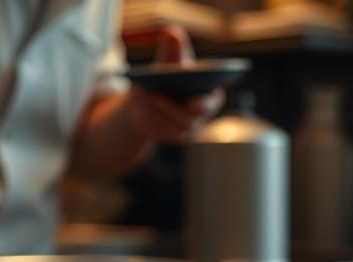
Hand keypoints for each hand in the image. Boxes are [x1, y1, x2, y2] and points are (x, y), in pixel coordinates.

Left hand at [124, 26, 223, 142]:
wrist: (148, 97)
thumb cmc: (165, 75)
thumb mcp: (168, 61)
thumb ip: (173, 50)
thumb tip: (172, 33)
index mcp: (210, 94)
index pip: (210, 101)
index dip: (203, 103)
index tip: (192, 100)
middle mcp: (202, 115)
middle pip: (190, 118)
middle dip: (172, 107)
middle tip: (154, 95)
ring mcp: (187, 128)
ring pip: (173, 126)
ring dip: (157, 112)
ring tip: (146, 97)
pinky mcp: (172, 136)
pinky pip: (161, 132)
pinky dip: (150, 119)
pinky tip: (142, 108)